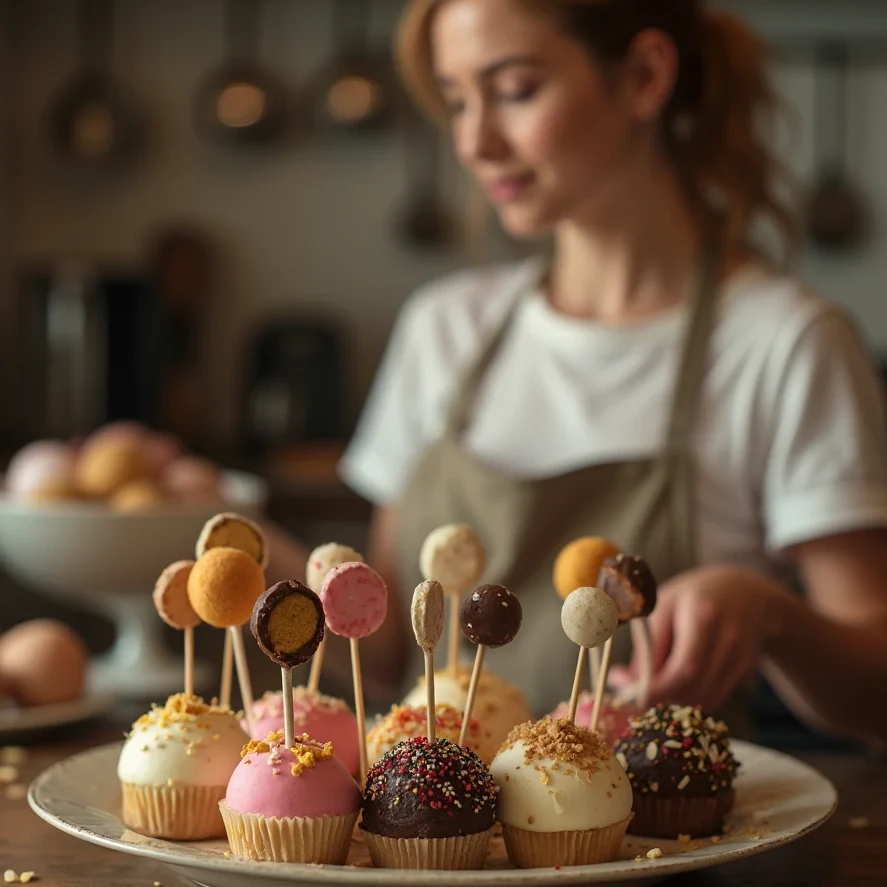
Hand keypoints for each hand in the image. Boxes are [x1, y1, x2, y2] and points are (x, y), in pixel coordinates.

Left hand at [609, 565, 788, 711]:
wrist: (744, 590)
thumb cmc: (692, 596)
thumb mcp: (662, 607)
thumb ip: (647, 644)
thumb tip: (626, 682)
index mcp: (703, 616)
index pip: (684, 668)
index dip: (656, 689)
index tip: (630, 693)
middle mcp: (728, 639)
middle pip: (694, 687)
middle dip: (660, 697)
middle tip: (635, 690)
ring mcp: (741, 656)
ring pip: (704, 698)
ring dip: (674, 700)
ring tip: (655, 682)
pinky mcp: (745, 669)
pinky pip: (714, 696)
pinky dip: (691, 697)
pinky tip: (677, 681)